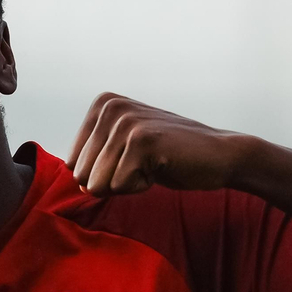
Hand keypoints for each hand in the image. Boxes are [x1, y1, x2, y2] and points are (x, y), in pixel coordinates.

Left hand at [67, 93, 258, 196]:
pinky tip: (162, 167)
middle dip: (113, 179)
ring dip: (127, 183)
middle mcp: (110, 107)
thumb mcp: (122, 152)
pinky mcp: (141, 141)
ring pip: (99, 183)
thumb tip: (78, 182)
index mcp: (102, 105)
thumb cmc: (168, 157)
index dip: (104, 172)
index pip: (74, 163)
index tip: (134, 157)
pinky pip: (119, 186)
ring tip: (153, 163)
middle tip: (145, 162)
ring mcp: (125, 122)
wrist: (218, 156)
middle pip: (83, 174)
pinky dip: (140, 186)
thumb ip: (94, 162)